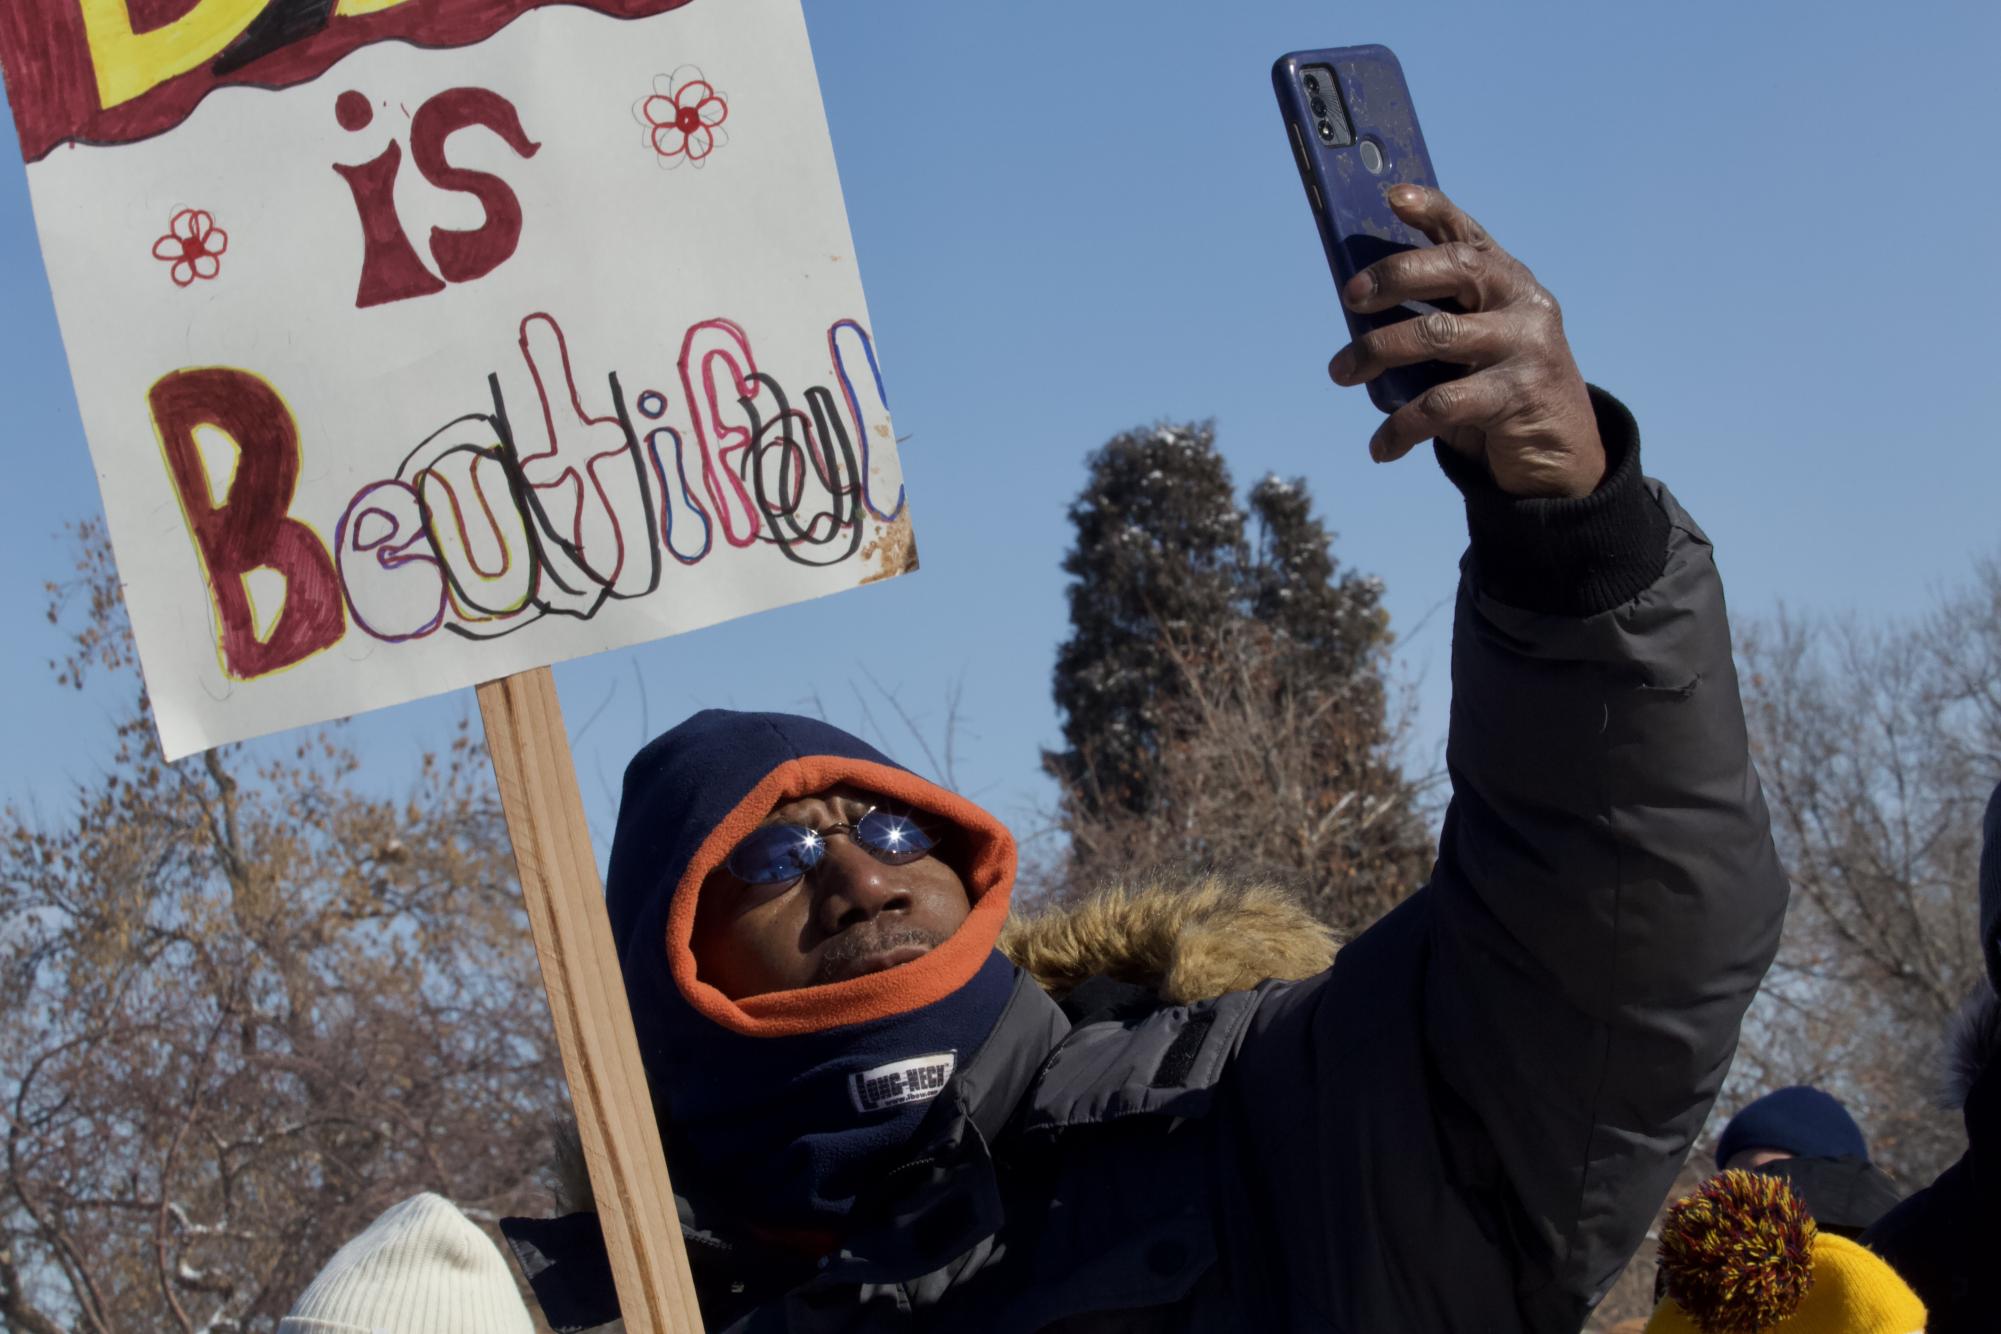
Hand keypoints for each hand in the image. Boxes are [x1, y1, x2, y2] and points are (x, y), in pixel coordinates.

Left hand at [1326, 185, 1604, 498]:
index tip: (1393, 196)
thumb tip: (1357, 307)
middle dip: (1395, 275)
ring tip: (1341, 372)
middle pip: (1456, 269)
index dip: (1432, 210)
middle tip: (1350, 297)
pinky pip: (1442, 403)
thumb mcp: (1467, 350)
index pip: (1467, 234)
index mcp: (1507, 281)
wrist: (1557, 456)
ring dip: (1377, 351)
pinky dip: (1401, 426)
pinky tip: (1381, 447)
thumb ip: (1432, 322)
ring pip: (1438, 334)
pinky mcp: (1520, 395)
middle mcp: (1523, 303)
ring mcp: (1526, 346)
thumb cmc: (1494, 393)